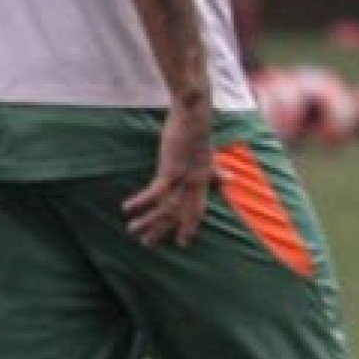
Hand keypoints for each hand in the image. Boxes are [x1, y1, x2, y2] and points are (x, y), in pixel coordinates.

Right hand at [124, 100, 214, 246]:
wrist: (195, 114)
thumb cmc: (199, 132)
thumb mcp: (210, 155)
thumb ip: (217, 171)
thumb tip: (231, 179)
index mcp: (205, 180)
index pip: (199, 209)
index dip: (191, 226)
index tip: (184, 242)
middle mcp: (197, 183)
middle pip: (182, 214)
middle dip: (166, 230)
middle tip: (149, 245)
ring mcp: (185, 178)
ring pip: (167, 209)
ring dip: (149, 222)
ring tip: (132, 231)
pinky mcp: (172, 170)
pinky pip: (155, 193)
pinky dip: (141, 201)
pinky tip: (127, 208)